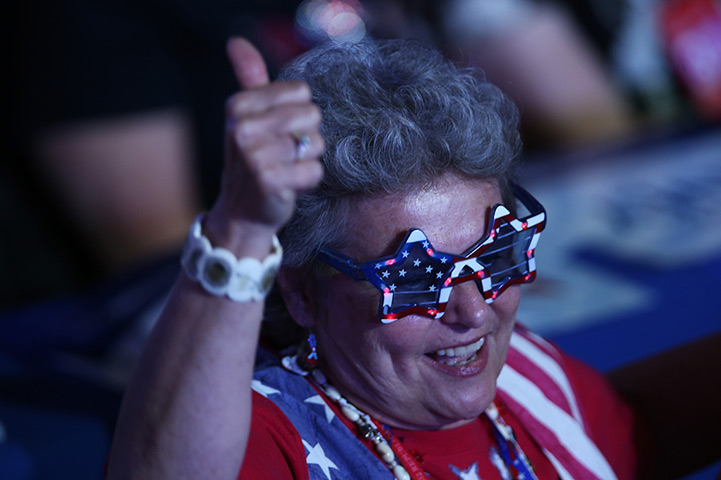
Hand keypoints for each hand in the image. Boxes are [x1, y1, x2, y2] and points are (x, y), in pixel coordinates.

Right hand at [207, 38, 323, 248]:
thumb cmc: (253, 159)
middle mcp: (243, 128)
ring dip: (306, 160)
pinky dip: (308, 181)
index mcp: (239, 105)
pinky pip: (315, 171)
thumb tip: (237, 41)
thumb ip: (250, 79)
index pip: (301, 93)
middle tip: (282, 154)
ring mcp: (254, 156)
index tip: (277, 132)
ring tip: (284, 169)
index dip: (298, 114)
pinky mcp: (270, 181)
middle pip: (312, 116)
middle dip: (305, 137)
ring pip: (316, 144)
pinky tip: (288, 186)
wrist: (242, 211)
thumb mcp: (247, 116)